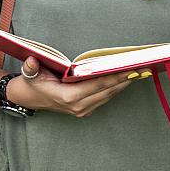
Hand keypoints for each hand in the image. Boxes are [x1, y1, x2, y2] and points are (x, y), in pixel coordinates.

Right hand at [8, 56, 135, 117]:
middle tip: (141, 68)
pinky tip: (122, 80)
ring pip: (108, 96)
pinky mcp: (84, 110)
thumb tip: (31, 60)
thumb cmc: (32, 84)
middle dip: (124, 79)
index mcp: (67, 96)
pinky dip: (113, 89)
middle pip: (107, 91)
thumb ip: (31, 67)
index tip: (129, 69)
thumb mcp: (29, 73)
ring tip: (136, 72)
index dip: (114, 77)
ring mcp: (82, 110)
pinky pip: (103, 99)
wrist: (28, 98)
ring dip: (122, 84)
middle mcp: (78, 106)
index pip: (96, 85)